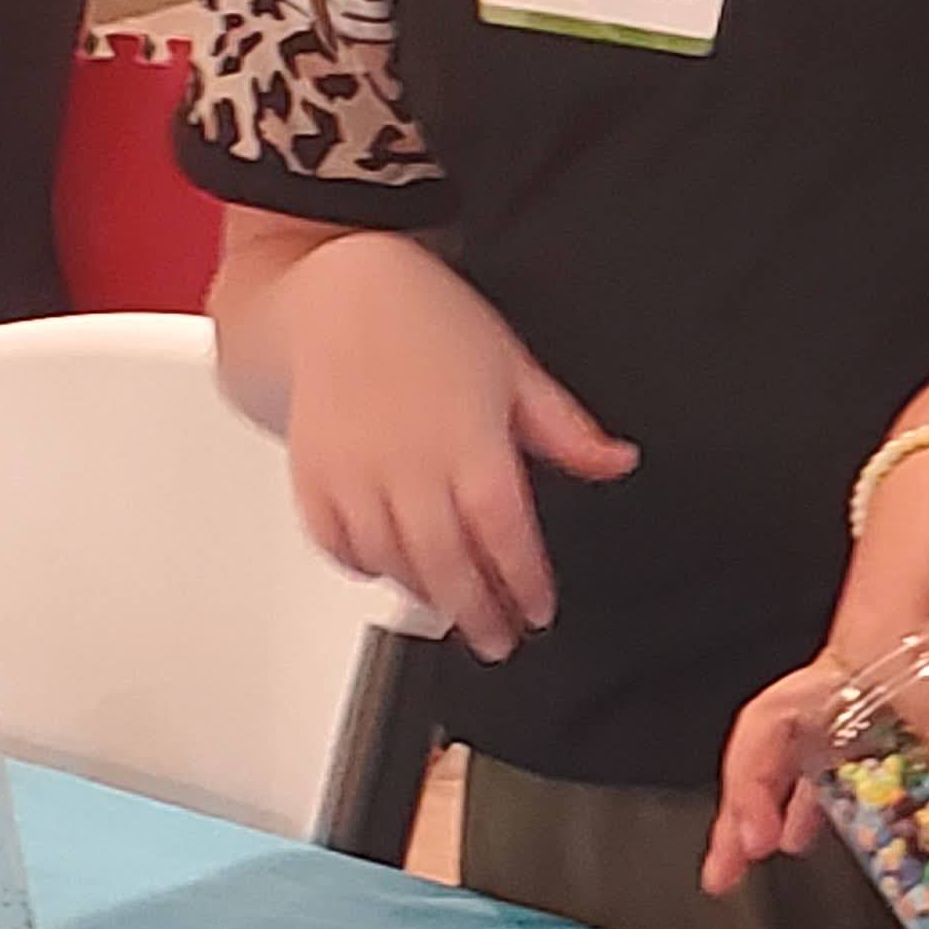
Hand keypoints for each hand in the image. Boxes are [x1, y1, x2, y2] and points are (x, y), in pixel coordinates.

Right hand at [277, 233, 636, 660]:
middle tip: (497, 640)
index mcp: (468, 441)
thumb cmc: (425, 320)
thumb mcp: (515, 365)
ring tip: (452, 611)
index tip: (538, 610)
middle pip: (447, 565)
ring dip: (425, 595)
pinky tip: (390, 571)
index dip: (523, 582)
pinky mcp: (310, 476)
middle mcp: (408, 465)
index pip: (504, 534)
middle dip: (477, 613)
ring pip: (392, 562)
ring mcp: (353, 475)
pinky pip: (335, 543)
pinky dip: (363, 566)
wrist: (333, 288)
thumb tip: (618, 461)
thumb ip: (566, 428)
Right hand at [703, 443, 928, 897]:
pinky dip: (801, 790)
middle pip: (777, 725)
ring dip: (755, 801)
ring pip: (779, 741)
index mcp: (882, 629)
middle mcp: (846, 657)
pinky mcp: (851, 682)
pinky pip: (817, 743)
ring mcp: (841, 671)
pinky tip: (794, 836)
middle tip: (747, 851)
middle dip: (755, 788)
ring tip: (732, 867)